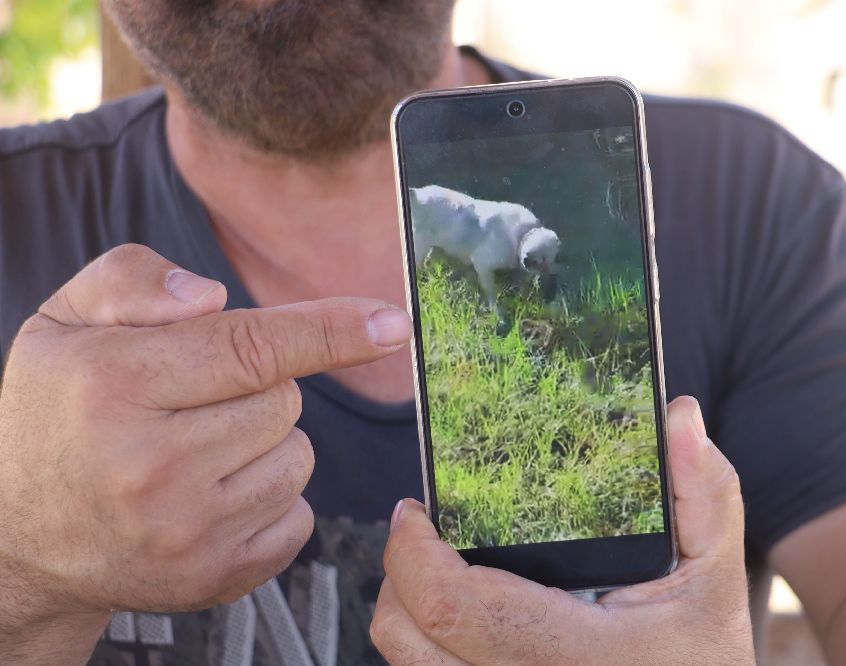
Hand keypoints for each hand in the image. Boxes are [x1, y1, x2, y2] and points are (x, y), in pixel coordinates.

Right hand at [0, 244, 410, 655]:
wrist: (18, 534)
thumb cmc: (55, 413)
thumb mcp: (62, 322)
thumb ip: (131, 280)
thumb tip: (211, 297)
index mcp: (115, 386)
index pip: (252, 347)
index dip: (331, 331)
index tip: (394, 323)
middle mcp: (150, 466)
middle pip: (284, 400)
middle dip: (255, 388)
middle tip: (192, 402)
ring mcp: (185, 532)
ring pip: (297, 456)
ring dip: (264, 443)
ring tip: (193, 451)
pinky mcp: (213, 578)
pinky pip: (297, 515)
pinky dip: (270, 497)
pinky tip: (210, 496)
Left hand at [370, 396, 753, 664]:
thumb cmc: (701, 649)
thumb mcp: (715, 569)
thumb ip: (703, 490)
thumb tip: (680, 413)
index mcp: (578, 651)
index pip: (459, 608)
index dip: (415, 554)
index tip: (415, 511)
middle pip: (411, 641)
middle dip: (398, 576)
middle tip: (417, 531)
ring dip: (407, 611)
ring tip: (433, 566)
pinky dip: (429, 643)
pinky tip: (460, 610)